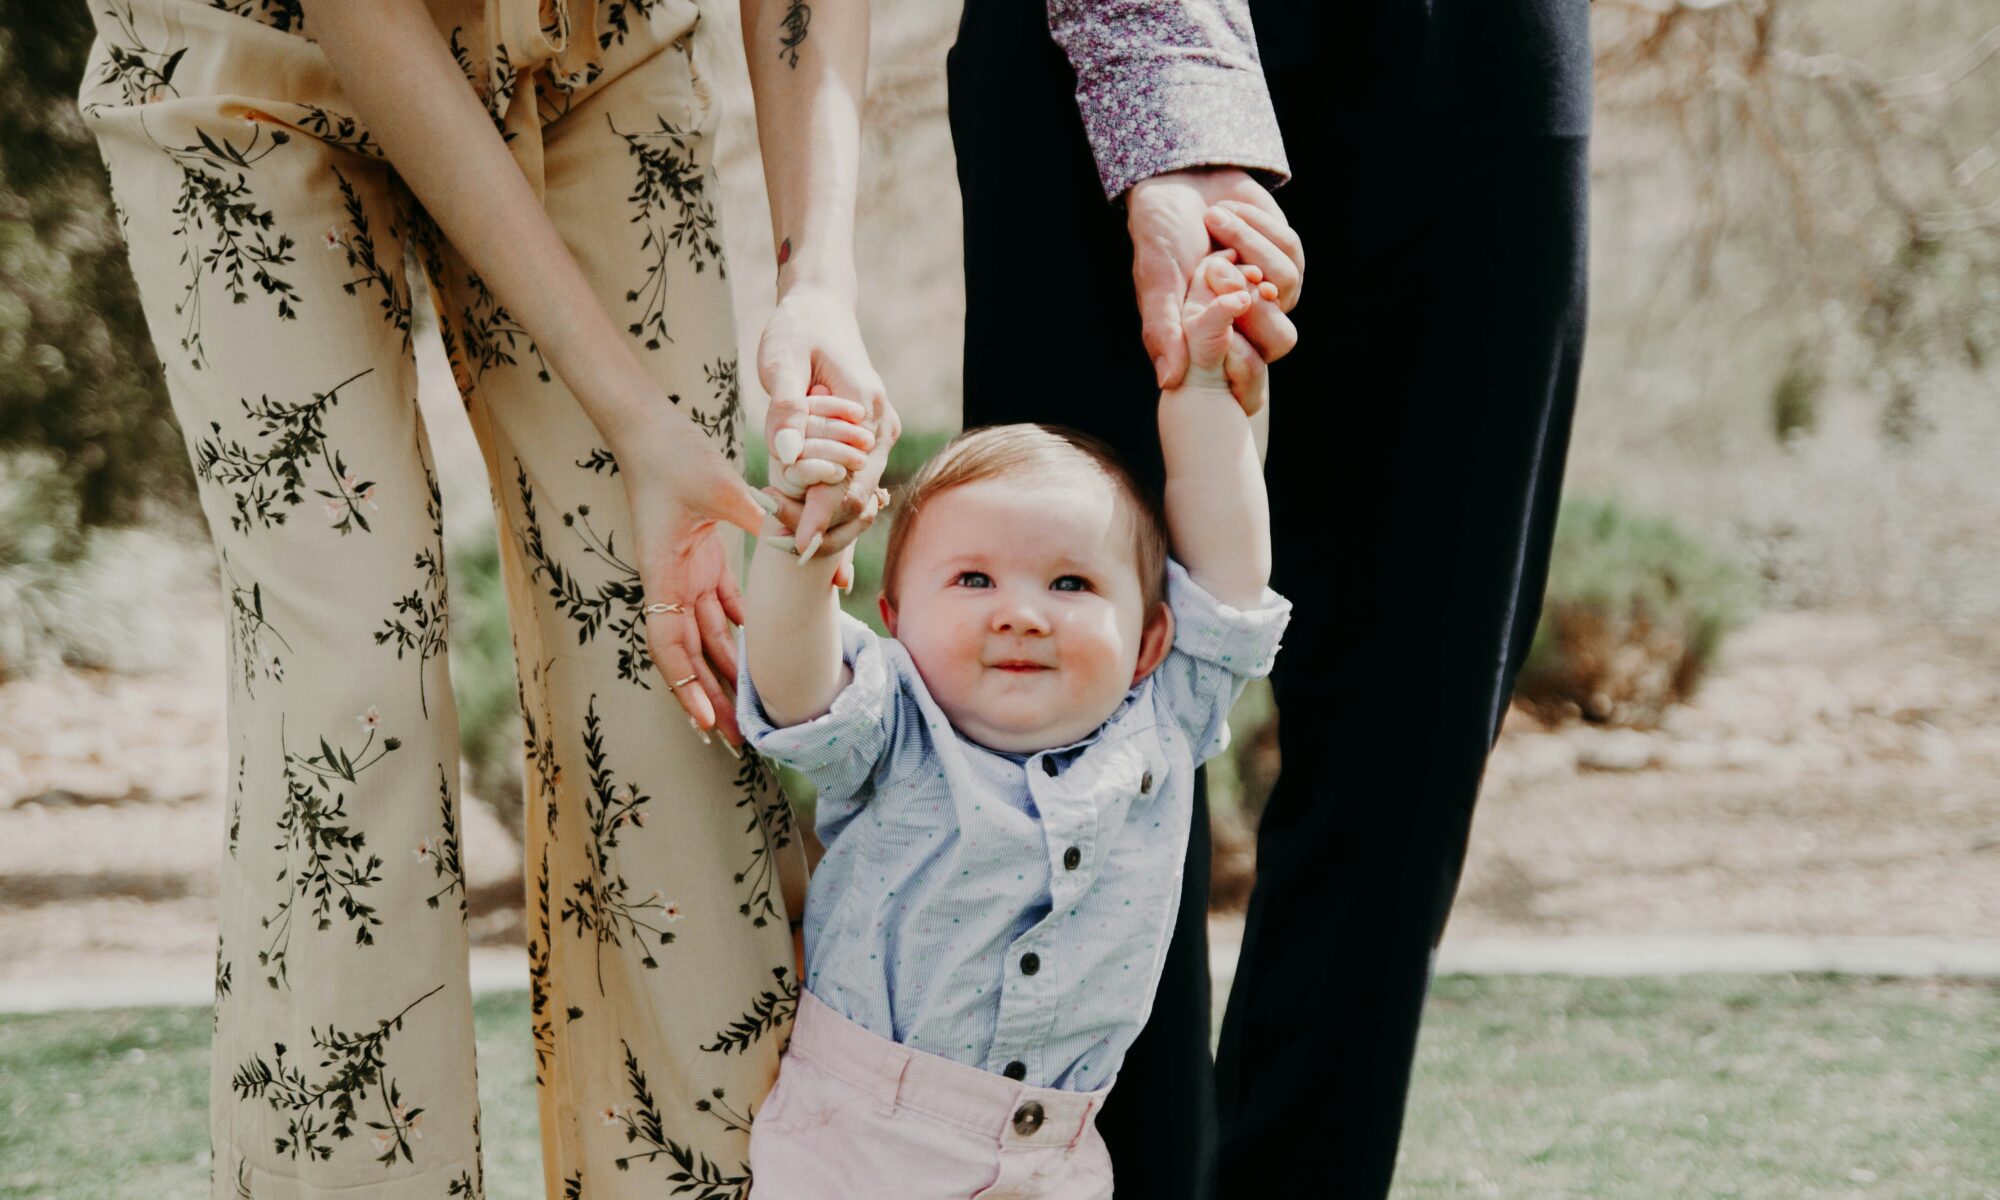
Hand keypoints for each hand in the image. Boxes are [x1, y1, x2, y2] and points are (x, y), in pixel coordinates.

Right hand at [617, 423, 765, 747]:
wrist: (651, 428)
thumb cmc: (674, 454)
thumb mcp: (719, 486)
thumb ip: (760, 515)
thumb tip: (802, 534)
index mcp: (663, 574)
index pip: (669, 645)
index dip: (686, 688)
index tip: (706, 725)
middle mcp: (670, 583)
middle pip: (689, 656)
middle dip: (711, 700)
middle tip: (739, 742)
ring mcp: (685, 574)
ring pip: (707, 637)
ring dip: (727, 672)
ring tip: (753, 710)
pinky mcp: (701, 560)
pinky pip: (721, 607)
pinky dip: (738, 632)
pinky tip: (761, 654)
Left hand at [757, 283, 900, 550]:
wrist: (820, 309)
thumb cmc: (797, 330)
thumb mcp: (783, 361)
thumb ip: (787, 407)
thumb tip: (788, 455)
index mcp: (866, 408)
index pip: (846, 477)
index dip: (820, 514)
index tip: (795, 546)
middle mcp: (881, 426)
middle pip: (858, 495)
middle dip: (824, 527)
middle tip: (782, 549)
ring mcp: (879, 434)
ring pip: (859, 494)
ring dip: (829, 521)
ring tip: (790, 544)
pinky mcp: (869, 439)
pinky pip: (855, 482)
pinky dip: (834, 506)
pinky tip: (809, 528)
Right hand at [1127, 169, 1303, 401]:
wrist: (1178, 180)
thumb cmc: (1161, 234)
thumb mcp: (1156, 281)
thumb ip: (1163, 329)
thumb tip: (1169, 381)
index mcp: (1217, 338)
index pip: (1251, 368)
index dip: (1240, 344)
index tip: (1208, 293)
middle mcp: (1249, 321)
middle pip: (1282, 338)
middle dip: (1245, 293)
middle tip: (1212, 263)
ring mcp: (1273, 287)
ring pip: (1284, 283)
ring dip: (1247, 244)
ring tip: (1213, 219)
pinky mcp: (1288, 252)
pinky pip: (1288, 247)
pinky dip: (1254, 223)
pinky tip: (1227, 210)